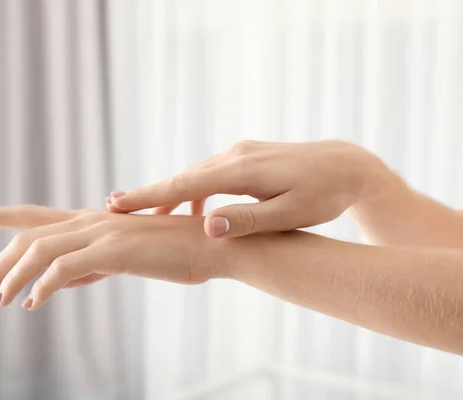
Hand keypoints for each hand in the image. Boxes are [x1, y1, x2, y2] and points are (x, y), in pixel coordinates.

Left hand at [0, 205, 221, 309]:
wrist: (215, 245)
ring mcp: (103, 232)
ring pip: (40, 250)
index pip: (37, 215)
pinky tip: (33, 304)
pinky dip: (43, 286)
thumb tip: (63, 281)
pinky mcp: (115, 250)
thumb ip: (92, 266)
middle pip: (29, 234)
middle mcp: (93, 220)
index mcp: (95, 221)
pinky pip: (66, 269)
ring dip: (12, 277)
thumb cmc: (178, 252)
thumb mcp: (127, 259)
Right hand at [107, 140, 380, 237]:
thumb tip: (206, 226)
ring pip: (196, 176)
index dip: (149, 196)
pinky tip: (196, 211)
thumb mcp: (290, 214)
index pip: (184, 185)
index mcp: (242, 171)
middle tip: (115, 211)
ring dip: (173, 194)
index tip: (116, 204)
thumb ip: (247, 220)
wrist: (347, 165)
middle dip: (151, 195)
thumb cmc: (323, 195)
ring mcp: (241, 152)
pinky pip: (212, 173)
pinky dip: (197, 190)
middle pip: (183, 178)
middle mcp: (236, 156)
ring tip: (149, 217)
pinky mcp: (248, 155)